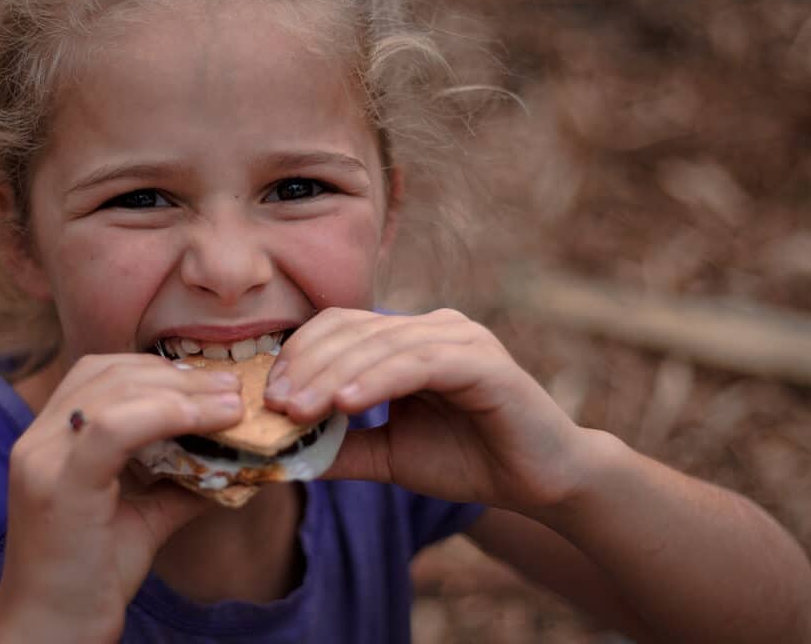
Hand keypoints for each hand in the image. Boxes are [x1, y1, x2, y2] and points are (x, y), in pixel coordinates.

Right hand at [0, 354, 241, 642]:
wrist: (51, 633)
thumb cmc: (91, 579)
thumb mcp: (143, 518)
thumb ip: (179, 483)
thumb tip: (237, 463)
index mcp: (50, 439)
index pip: (100, 373)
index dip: (157, 368)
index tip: (208, 381)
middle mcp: (38, 440)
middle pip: (109, 373)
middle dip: (176, 374)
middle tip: (231, 385)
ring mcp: (42, 459)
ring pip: (114, 392)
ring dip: (182, 390)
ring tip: (230, 401)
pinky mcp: (58, 486)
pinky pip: (114, 428)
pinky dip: (167, 414)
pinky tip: (209, 419)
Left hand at [264, 308, 589, 512]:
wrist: (543, 484)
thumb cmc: (468, 460)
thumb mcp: (389, 454)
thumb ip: (340, 447)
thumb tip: (278, 451)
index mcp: (407, 339)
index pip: (338, 327)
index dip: (298, 354)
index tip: (267, 395)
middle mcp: (432, 326)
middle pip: (350, 329)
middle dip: (305, 366)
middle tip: (274, 404)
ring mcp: (459, 338)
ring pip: (379, 344)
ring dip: (332, 376)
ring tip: (299, 410)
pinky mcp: (482, 361)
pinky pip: (418, 362)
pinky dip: (378, 380)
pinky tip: (346, 403)